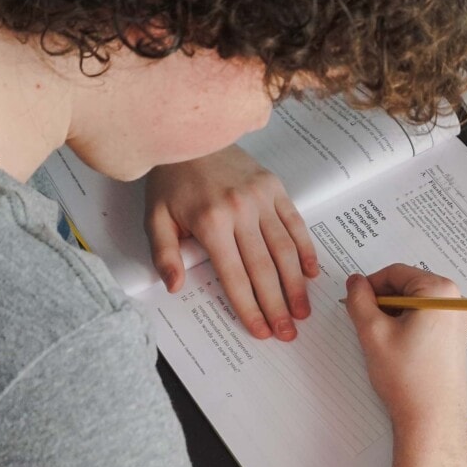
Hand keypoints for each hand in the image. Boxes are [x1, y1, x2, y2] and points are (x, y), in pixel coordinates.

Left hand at [144, 146, 318, 340]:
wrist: (189, 133)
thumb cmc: (171, 180)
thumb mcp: (155, 217)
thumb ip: (165, 254)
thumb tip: (174, 287)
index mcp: (210, 221)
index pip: (234, 276)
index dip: (248, 307)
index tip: (260, 331)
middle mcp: (240, 210)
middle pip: (264, 268)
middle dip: (277, 305)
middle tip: (288, 333)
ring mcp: (261, 197)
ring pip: (284, 249)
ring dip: (296, 284)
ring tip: (302, 312)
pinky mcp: (275, 187)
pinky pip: (295, 223)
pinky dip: (306, 250)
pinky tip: (311, 273)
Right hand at [344, 264, 466, 439]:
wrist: (432, 417)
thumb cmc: (407, 376)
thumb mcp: (373, 332)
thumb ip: (359, 300)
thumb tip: (355, 282)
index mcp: (439, 291)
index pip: (394, 273)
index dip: (369, 286)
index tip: (354, 305)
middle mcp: (453, 299)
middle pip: (404, 286)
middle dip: (381, 303)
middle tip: (367, 327)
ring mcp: (456, 318)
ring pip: (411, 303)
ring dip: (390, 316)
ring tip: (381, 342)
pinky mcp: (452, 335)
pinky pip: (422, 318)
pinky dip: (403, 326)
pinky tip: (395, 349)